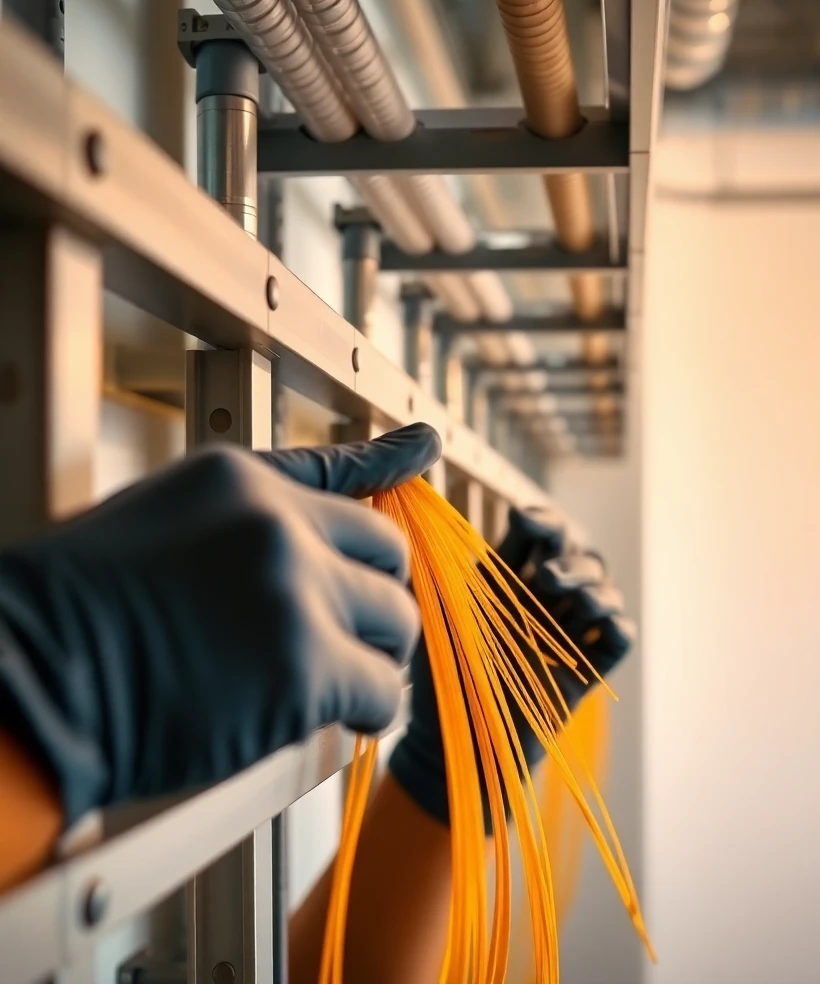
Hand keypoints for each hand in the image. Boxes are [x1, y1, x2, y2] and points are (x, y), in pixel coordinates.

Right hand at [0, 423, 439, 826]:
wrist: (21, 685)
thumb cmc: (78, 616)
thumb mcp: (161, 523)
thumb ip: (249, 513)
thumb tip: (318, 502)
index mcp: (242, 484)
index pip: (348, 476)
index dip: (389, 485)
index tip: (429, 450)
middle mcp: (279, 526)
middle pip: (390, 557)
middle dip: (377, 599)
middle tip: (352, 634)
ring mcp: (296, 594)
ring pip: (398, 624)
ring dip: (376, 655)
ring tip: (336, 680)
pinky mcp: (305, 670)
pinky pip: (383, 692)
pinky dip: (370, 711)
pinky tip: (336, 717)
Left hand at [389, 506, 634, 826]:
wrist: (451, 740)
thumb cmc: (436, 672)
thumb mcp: (433, 614)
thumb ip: (431, 568)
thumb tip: (422, 521)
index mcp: (510, 577)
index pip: (539, 533)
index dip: (541, 521)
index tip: (524, 521)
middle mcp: (544, 600)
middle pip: (581, 557)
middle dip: (571, 560)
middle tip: (547, 578)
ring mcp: (567, 635)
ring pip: (605, 592)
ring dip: (597, 589)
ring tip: (577, 602)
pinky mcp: (584, 672)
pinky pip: (618, 640)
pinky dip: (618, 626)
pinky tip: (603, 625)